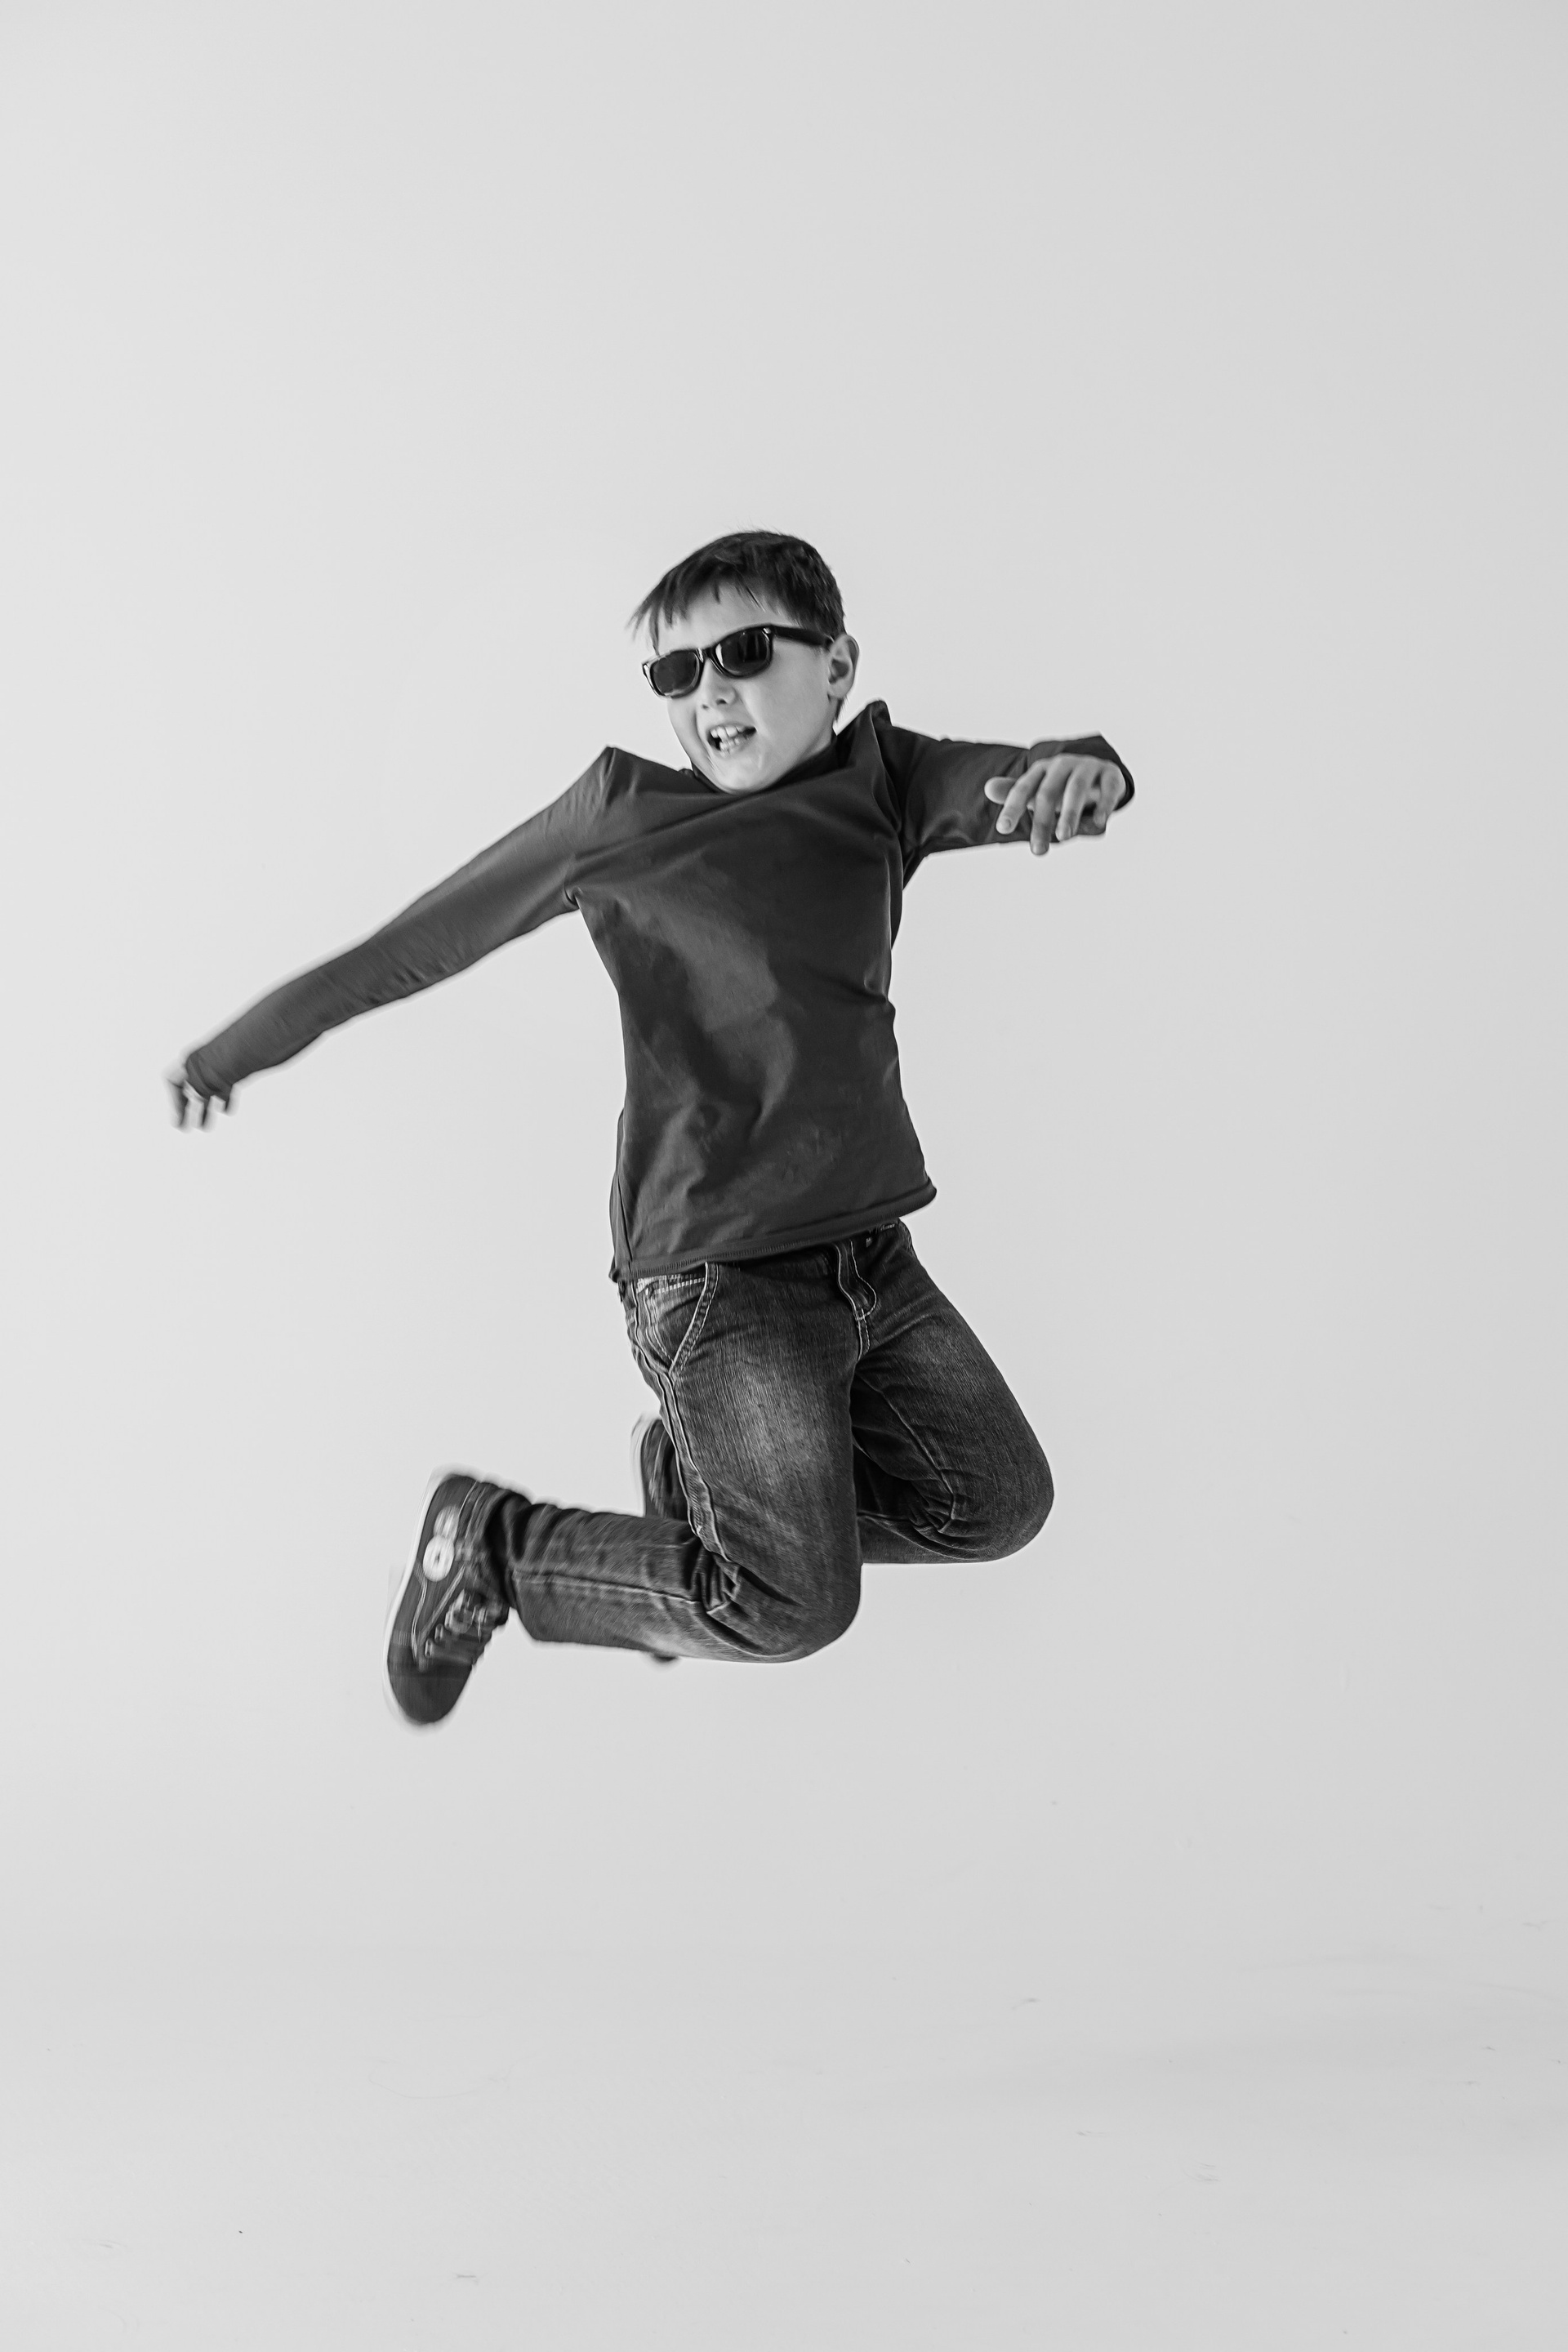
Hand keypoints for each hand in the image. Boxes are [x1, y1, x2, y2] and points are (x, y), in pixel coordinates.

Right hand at [167, 1063, 231, 1128]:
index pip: (172, 1081)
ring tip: (204, 1128)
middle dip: (185, 1110)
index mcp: (190, 1063)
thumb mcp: (207, 1077)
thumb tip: (201, 1102)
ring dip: (204, 1111)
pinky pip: (225, 1089)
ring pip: (207, 1093)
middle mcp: (201, 1066)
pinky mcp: (232, 1073)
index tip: (178, 1118)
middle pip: (188, 1090)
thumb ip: (201, 1090)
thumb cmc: (226, 1057)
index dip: (174, 1101)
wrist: (250, 1043)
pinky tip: (227, 1111)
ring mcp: (217, 1070)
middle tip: (182, 1127)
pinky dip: (225, 1101)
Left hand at [984, 754, 1126, 854]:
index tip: (1003, 830)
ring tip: (1063, 837)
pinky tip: (1099, 823)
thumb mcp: (1039, 791)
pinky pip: (1108, 789)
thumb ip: (1015, 794)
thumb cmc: (1063, 788)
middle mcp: (1062, 765)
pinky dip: (1104, 805)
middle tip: (1038, 851)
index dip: (1012, 808)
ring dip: (1069, 814)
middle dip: (1042, 822)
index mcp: (1042, 770)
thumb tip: (988, 788)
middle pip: (1048, 793)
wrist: (1100, 772)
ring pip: (1076, 789)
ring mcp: (1087, 768)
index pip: (1023, 788)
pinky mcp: (1110, 775)